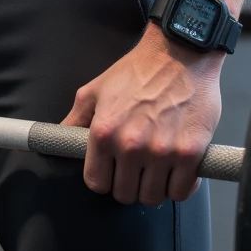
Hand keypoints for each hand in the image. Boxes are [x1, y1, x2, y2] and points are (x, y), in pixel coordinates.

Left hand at [62, 26, 222, 205]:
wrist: (179, 52)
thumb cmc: (138, 70)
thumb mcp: (97, 88)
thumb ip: (76, 117)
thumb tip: (60, 137)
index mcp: (104, 132)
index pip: (96, 183)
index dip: (104, 178)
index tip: (113, 171)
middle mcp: (130, 146)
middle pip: (125, 194)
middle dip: (129, 183)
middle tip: (137, 167)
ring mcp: (162, 152)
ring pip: (153, 197)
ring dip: (154, 187)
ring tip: (157, 168)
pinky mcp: (190, 153)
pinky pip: (181, 191)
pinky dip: (180, 186)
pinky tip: (178, 170)